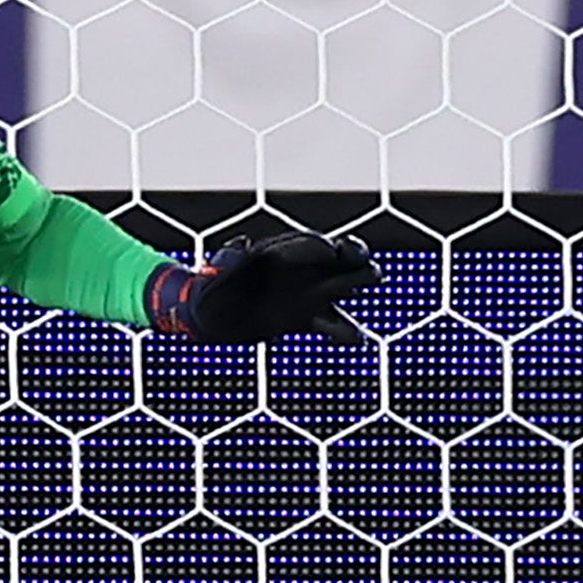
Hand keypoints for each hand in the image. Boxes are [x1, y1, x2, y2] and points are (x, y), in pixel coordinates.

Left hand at [151, 232, 374, 346]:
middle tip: (367, 264)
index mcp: (278, 253)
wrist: (209, 315)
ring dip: (355, 282)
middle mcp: (296, 270)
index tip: (331, 250)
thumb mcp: (218, 269)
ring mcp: (304, 294)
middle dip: (353, 257)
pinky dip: (344, 330)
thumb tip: (240, 244)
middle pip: (334, 259)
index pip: (306, 245)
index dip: (319, 248)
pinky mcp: (304, 319)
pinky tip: (356, 338)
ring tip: (373, 278)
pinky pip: (329, 323)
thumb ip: (231, 257)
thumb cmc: (212, 285)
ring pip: (339, 286)